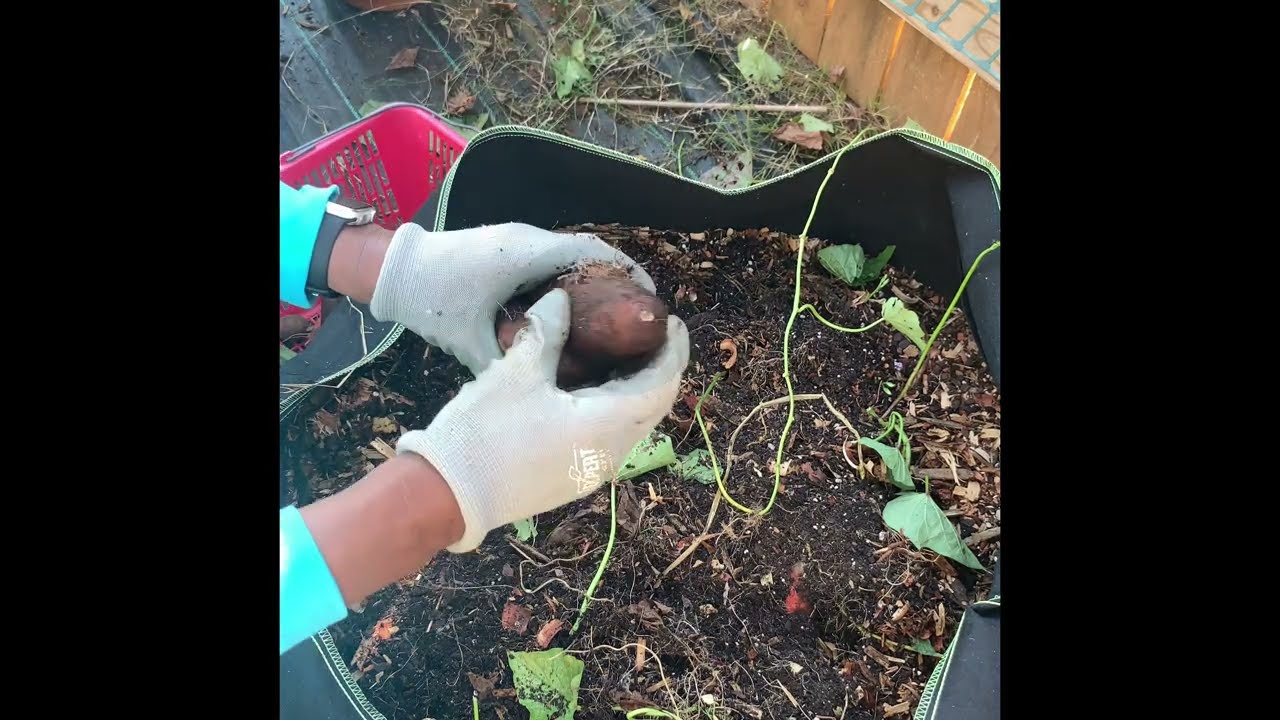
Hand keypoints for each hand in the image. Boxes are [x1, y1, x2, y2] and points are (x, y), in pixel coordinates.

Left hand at [370, 222, 654, 374]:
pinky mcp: (507, 246)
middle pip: (589, 251)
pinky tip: (577, 310)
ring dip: (595, 277)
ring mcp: (517, 239)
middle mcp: (528, 239)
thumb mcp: (473, 342)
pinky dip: (572, 278)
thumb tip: (545, 393)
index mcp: (527, 255)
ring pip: (571, 253)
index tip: (650, 299)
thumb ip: (511, 364)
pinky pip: (552, 258)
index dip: (628, 273)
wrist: (395, 271)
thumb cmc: (434, 302)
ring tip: (616, 314)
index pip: (594, 253)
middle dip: (618, 279)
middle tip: (639, 314)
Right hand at [394, 289, 688, 551]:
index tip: (672, 325)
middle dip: (658, 371)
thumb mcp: (516, 373)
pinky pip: (611, 441)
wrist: (449, 497)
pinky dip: (615, 411)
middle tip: (651, 337)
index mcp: (606, 426)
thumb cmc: (486, 432)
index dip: (672, 353)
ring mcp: (592, 473)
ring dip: (637, 392)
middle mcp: (610, 455)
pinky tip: (594, 391)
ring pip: (633, 427)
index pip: (660, 386)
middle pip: (652, 408)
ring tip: (624, 358)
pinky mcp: (574, 481)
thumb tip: (561, 300)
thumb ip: (547, 333)